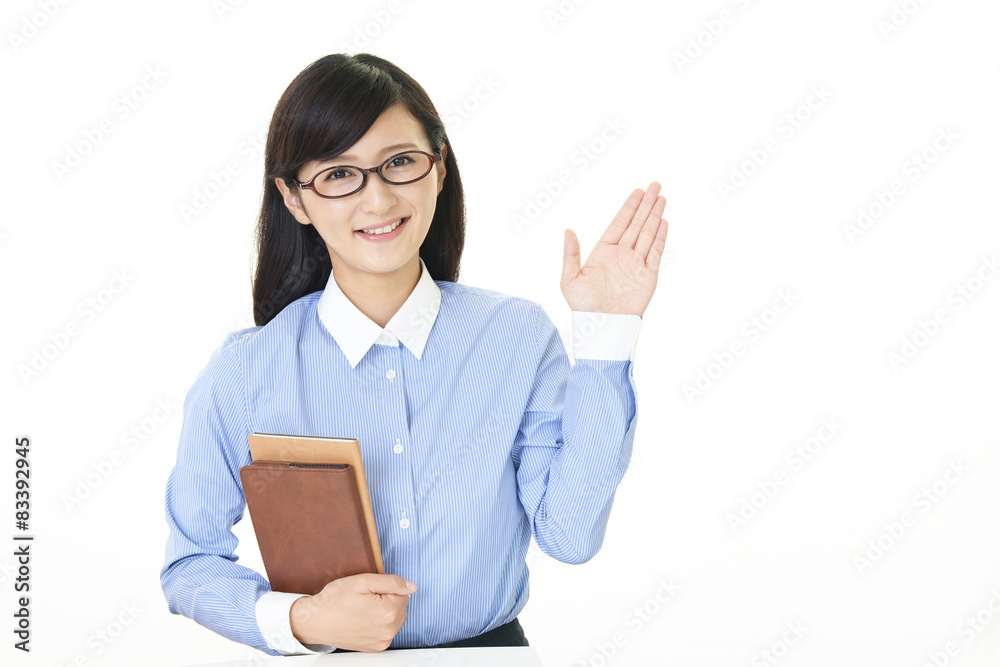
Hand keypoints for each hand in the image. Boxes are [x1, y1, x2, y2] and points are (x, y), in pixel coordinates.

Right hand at [289, 573, 416, 651]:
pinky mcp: (376, 648)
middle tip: (366, 599)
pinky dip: (381, 623)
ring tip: (364, 609)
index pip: (404, 592)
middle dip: (389, 599)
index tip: (370, 591)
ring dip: (386, 611)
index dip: (387, 588)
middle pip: (402, 606)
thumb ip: (391, 582)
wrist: (316, 621)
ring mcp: (382, 641)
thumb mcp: (362, 581)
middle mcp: (388, 630)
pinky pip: (388, 630)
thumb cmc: (335, 600)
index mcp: (387, 612)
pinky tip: (364, 619)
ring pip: (396, 619)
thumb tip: (411, 586)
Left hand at [561, 182, 667, 316]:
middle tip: (655, 185)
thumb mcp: (569, 280)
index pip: (619, 223)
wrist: (602, 328)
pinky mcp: (648, 277)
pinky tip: (664, 222)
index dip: (629, 207)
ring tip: (662, 198)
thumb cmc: (583, 308)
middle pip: (637, 224)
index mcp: (603, 252)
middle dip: (646, 204)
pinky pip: (656, 253)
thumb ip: (570, 254)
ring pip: (648, 234)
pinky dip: (661, 238)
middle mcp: (622, 255)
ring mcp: (636, 265)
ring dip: (655, 216)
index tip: (637, 191)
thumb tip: (568, 230)